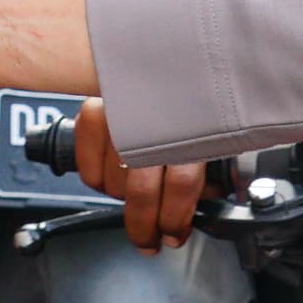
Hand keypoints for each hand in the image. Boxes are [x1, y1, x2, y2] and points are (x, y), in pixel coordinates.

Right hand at [73, 99, 204, 248]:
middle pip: (142, 192)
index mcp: (190, 122)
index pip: (181, 185)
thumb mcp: (213, 132)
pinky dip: (99, 183)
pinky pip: (89, 170)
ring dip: (125, 202)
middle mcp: (148, 117)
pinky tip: (115, 181)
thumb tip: (197, 208)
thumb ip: (209, 168)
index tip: (174, 235)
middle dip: (145, 227)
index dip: (176, 219)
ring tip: (138, 200)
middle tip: (150, 240)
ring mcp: (117, 114)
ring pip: (114, 184)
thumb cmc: (192, 99)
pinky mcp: (92, 112)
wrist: (171, 62)